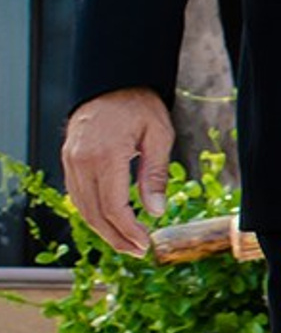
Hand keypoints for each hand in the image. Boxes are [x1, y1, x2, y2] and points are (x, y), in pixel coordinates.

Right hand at [62, 87, 175, 256]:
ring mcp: (71, 161)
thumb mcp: (159, 135)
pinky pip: (78, 194)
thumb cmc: (139, 104)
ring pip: (82, 207)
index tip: (146, 244)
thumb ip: (156, 174)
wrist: (111, 80)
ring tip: (127, 243)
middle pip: (94, 213)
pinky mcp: (69, 160)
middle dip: (116, 237)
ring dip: (103, 229)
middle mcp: (81, 161)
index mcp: (105, 155)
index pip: (113, 207)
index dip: (128, 230)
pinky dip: (92, 212)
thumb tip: (156, 211)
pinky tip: (110, 222)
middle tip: (138, 251)